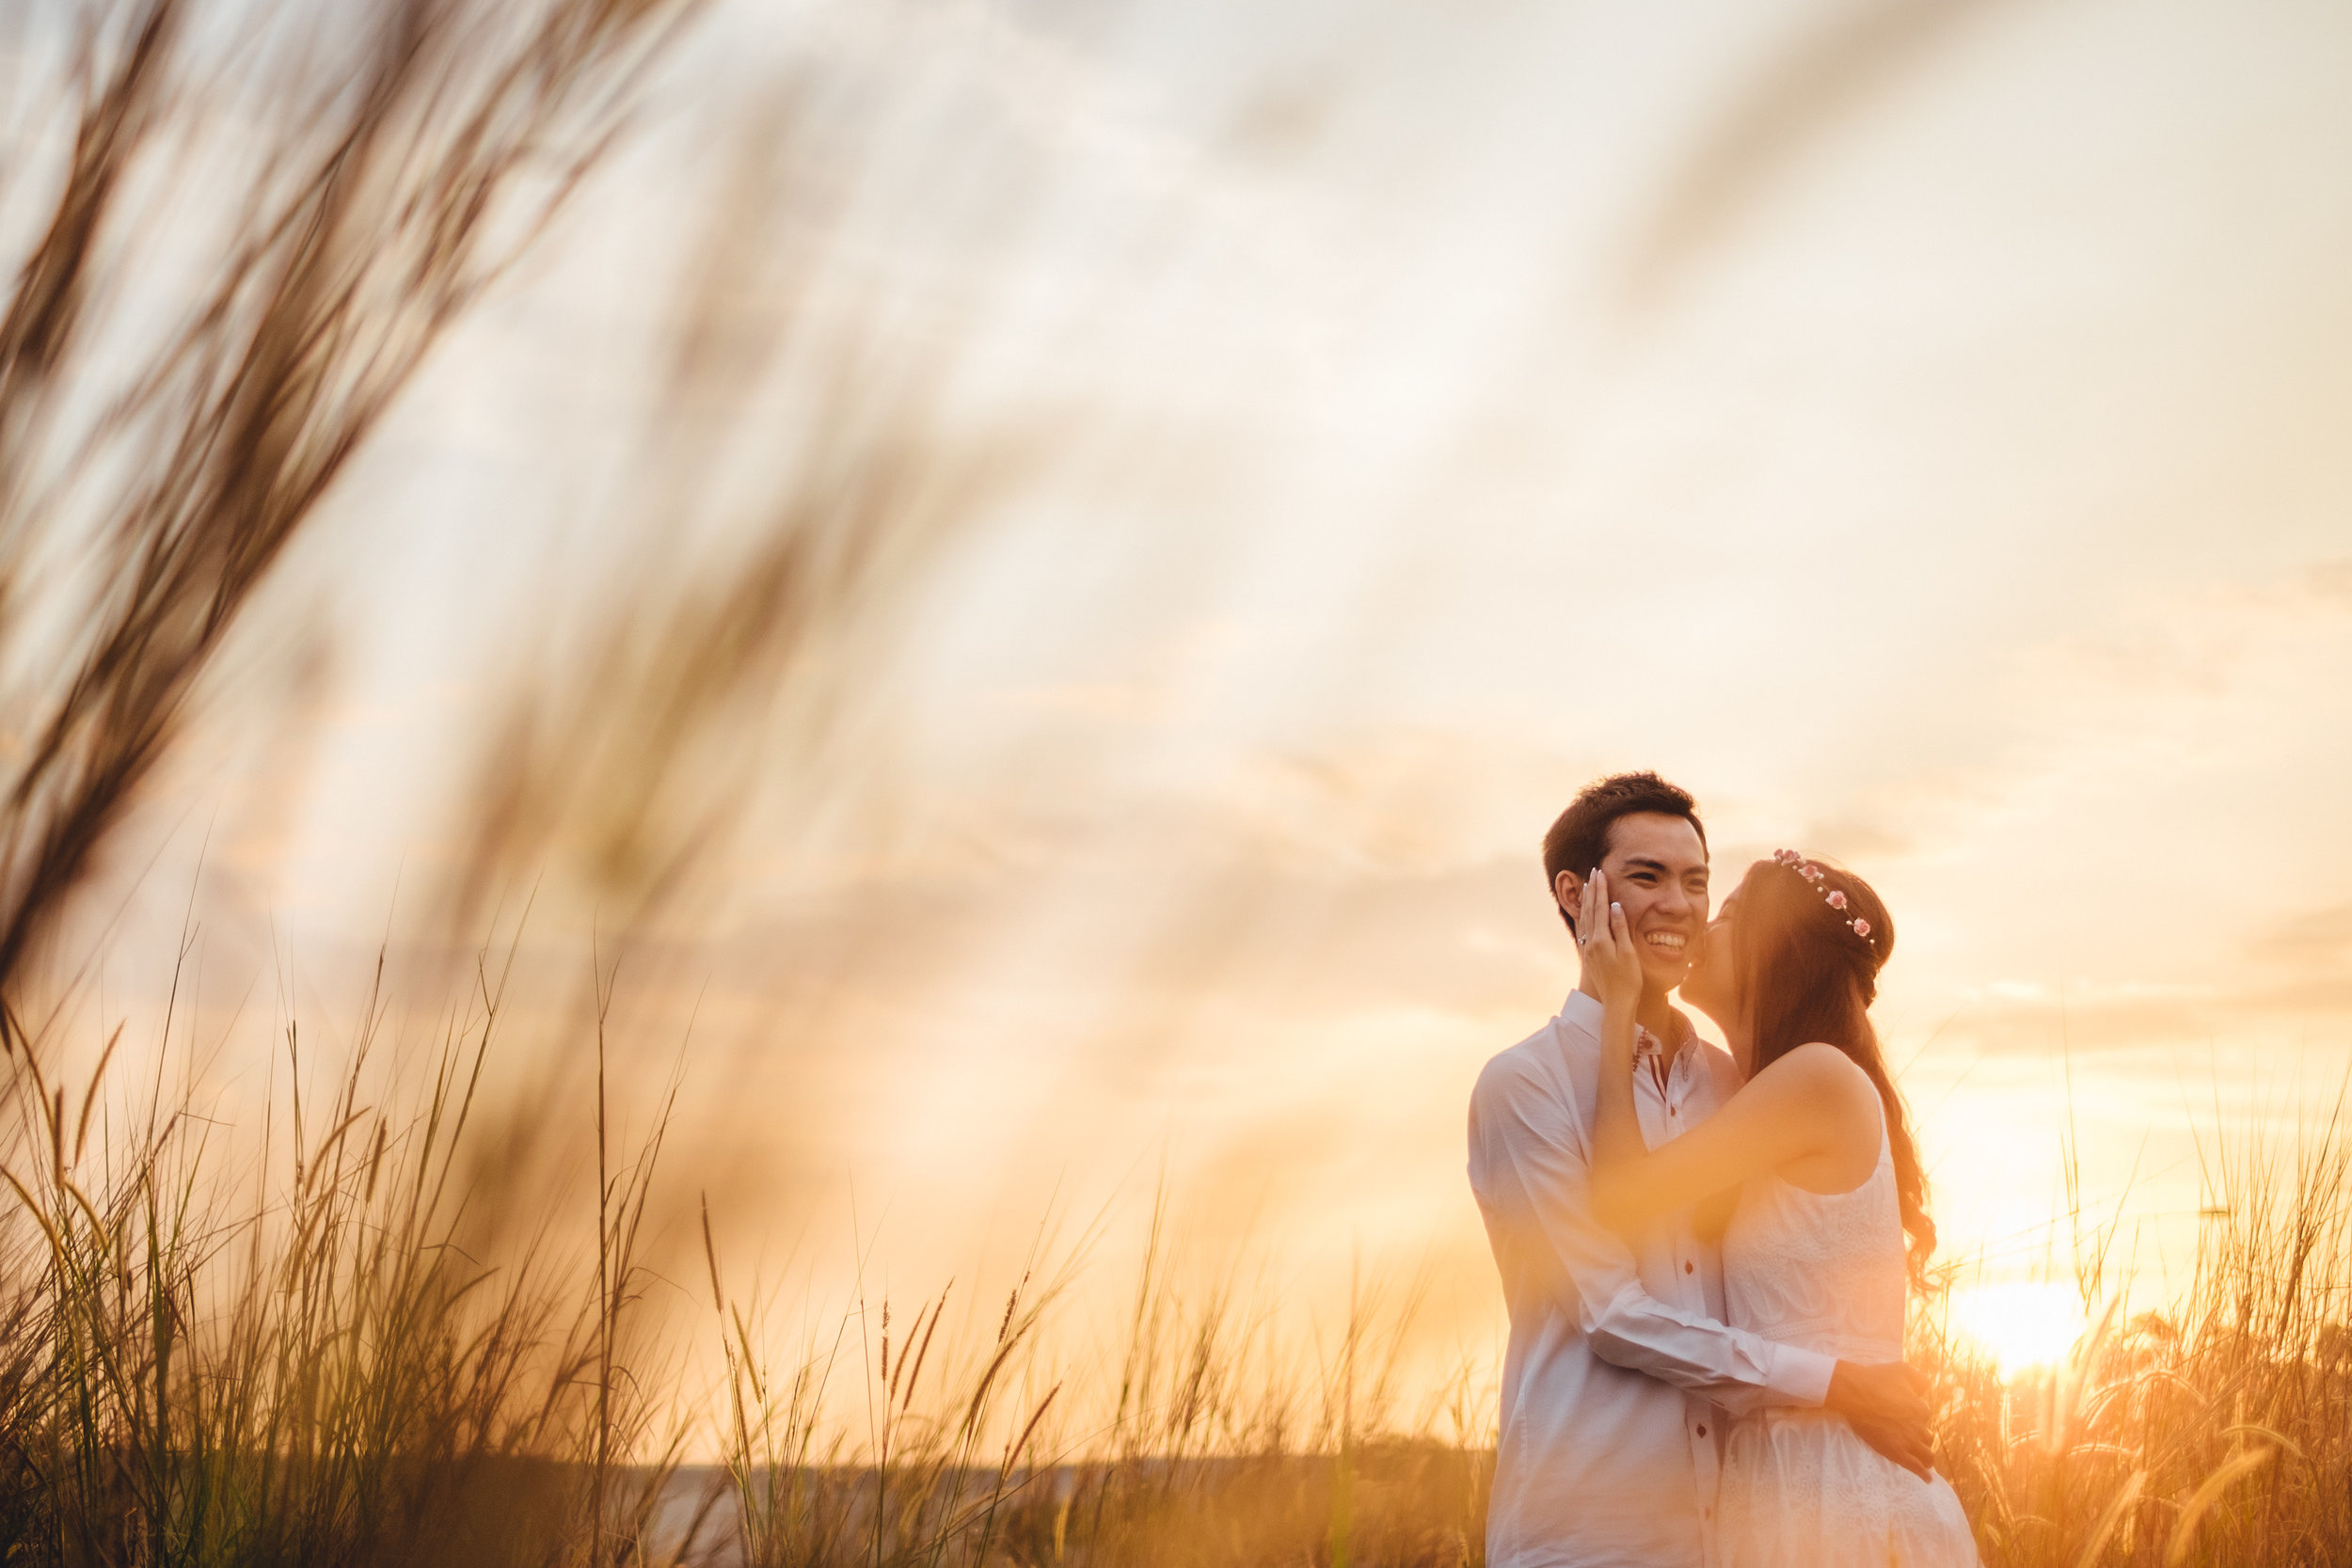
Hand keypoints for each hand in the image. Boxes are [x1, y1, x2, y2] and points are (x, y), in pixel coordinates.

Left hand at [1575, 869, 1642, 1006]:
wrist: (1616, 1003)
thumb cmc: (1629, 980)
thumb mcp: (1629, 953)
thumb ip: (1620, 928)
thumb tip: (1615, 906)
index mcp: (1601, 940)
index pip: (1600, 908)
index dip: (1601, 890)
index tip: (1600, 873)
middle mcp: (1590, 942)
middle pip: (1590, 910)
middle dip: (1592, 890)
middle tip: (1592, 872)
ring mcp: (1588, 949)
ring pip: (1584, 918)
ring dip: (1586, 900)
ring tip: (1586, 885)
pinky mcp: (1589, 954)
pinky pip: (1584, 928)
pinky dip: (1584, 915)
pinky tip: (1584, 911)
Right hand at [1824, 1360, 1935, 1480]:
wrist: (1852, 1393)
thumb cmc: (1874, 1379)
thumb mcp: (1901, 1369)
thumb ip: (1919, 1377)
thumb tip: (1926, 1389)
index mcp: (1920, 1408)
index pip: (1924, 1415)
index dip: (1914, 1415)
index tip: (1905, 1415)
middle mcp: (1918, 1427)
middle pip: (1927, 1436)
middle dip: (1920, 1436)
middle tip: (1909, 1436)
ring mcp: (1908, 1442)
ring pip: (1927, 1454)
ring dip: (1926, 1456)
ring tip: (1924, 1460)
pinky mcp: (1897, 1453)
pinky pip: (1916, 1468)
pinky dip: (1924, 1475)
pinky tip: (1927, 1479)